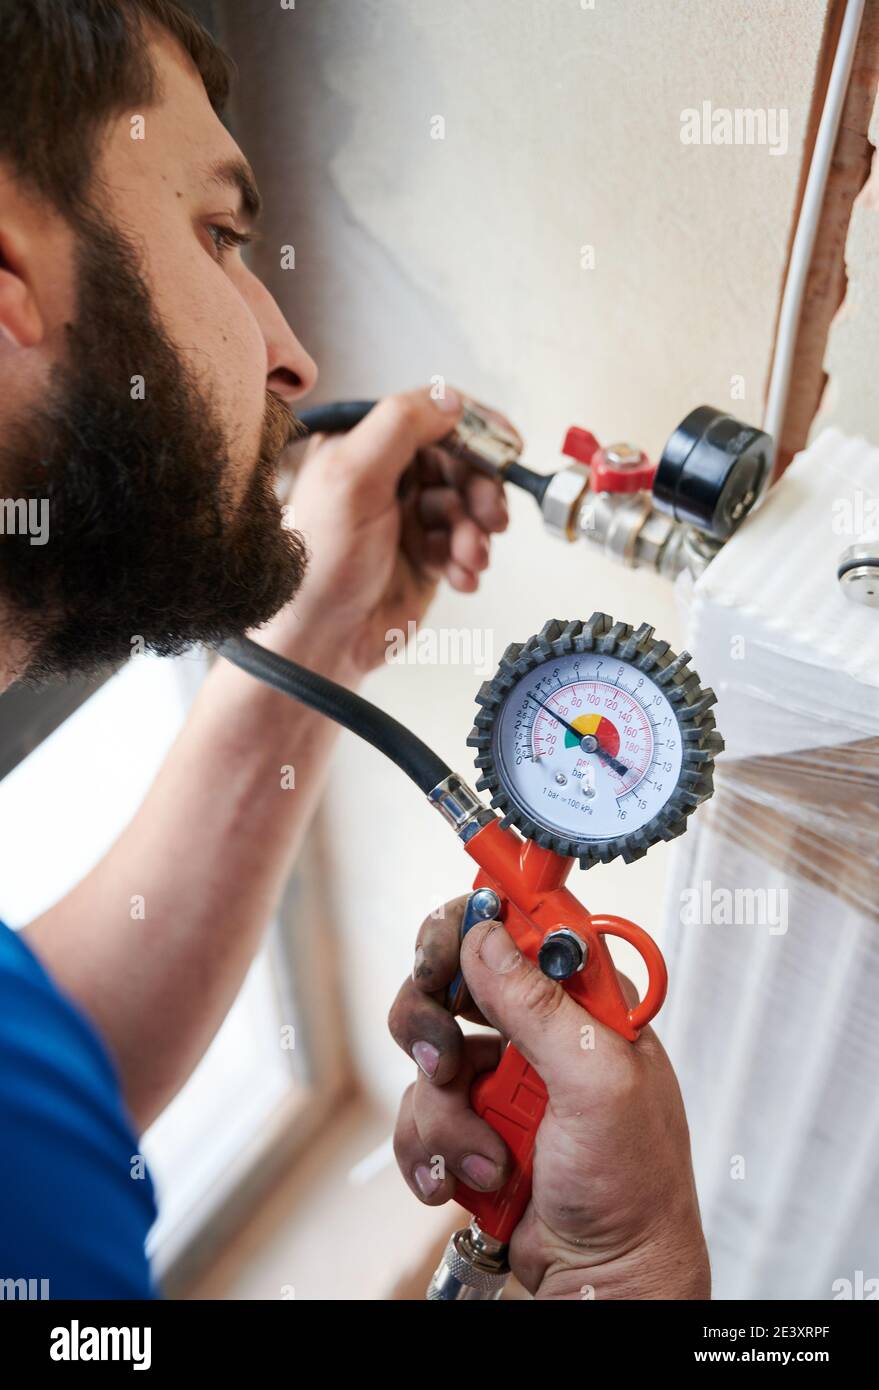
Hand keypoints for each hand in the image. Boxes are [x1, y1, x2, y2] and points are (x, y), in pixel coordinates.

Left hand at [260, 387, 512, 678]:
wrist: (320, 641)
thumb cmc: (319, 564)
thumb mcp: (352, 479)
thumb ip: (399, 427)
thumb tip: (450, 400)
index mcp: (362, 447)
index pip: (429, 418)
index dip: (473, 430)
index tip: (507, 444)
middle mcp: (387, 478)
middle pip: (459, 463)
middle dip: (481, 491)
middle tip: (492, 516)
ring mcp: (408, 519)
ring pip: (467, 507)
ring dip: (475, 533)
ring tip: (468, 558)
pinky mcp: (424, 558)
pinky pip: (464, 546)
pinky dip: (468, 561)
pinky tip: (459, 577)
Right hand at [388, 898, 709, 1299]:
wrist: (606, 1278)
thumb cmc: (633, 1187)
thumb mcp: (597, 1085)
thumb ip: (540, 1007)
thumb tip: (487, 936)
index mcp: (583, 1004)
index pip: (517, 930)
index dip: (470, 927)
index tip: (440, 954)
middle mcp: (539, 1031)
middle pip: (449, 981)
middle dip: (432, 1025)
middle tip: (443, 1060)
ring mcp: (501, 1079)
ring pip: (426, 1056)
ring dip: (445, 1115)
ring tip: (488, 1157)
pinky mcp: (471, 1124)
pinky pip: (418, 1113)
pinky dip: (432, 1152)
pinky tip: (469, 1180)